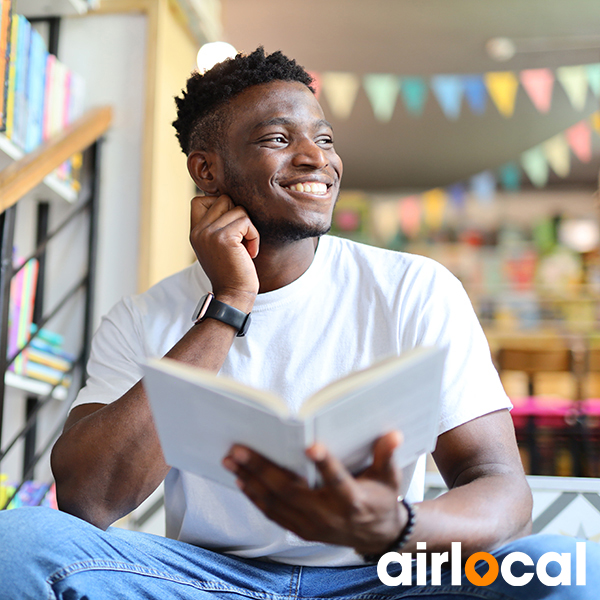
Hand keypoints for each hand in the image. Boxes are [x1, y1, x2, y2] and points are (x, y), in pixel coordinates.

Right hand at [190, 194, 259, 306]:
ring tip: (246, 248)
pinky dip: (254, 236)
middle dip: (239, 216)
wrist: (233, 295)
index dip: (219, 205)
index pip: (200, 199)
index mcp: (195, 232)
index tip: (232, 226)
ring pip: (238, 209)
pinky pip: (246, 221)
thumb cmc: (232, 272)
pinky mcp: (223, 237)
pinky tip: (250, 253)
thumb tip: (231, 201)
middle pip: (224, 199)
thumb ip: (217, 226)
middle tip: (242, 239)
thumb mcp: (218, 247)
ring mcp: (208, 233)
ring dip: (249, 228)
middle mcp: (198, 231)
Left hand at [223, 431, 405, 554]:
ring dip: (250, 480)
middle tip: (239, 449)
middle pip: (291, 491)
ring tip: (231, 460)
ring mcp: (311, 525)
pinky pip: (273, 514)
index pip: (338, 481)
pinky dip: (255, 497)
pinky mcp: (301, 530)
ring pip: (275, 503)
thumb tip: (393, 433)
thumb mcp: (389, 478)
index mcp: (352, 500)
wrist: (375, 535)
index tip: (311, 445)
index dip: (326, 464)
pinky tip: (241, 480)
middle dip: (262, 469)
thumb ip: (387, 455)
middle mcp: (328, 515)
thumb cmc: (381, 498)